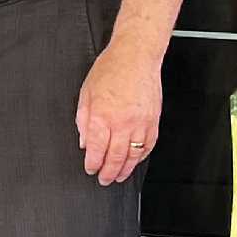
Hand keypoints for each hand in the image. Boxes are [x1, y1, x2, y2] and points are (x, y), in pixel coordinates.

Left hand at [76, 37, 161, 185]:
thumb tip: (84, 141)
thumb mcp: (86, 93)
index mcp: (102, 115)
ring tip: (118, 176)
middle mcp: (122, 122)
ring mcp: (140, 123)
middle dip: (108, 172)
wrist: (135, 57)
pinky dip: (141, 157)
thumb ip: (83, 119)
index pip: (96, 148)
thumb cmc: (109, 70)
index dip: (93, 163)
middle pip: (115, 156)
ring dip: (125, 169)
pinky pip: (148, 146)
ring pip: (133, 155)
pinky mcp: (153, 122)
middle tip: (104, 179)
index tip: (90, 168)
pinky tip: (134, 161)